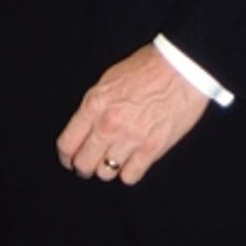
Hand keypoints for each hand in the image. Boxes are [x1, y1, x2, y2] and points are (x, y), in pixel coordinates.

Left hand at [56, 44, 209, 185]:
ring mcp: (130, 139)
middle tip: (88, 164)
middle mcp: (109, 124)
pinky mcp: (152, 149)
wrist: (180, 68)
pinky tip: (131, 162)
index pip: (67, 143)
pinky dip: (128, 173)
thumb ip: (94, 106)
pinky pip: (130, 177)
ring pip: (105, 173)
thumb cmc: (146, 68)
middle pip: (83, 163)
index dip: (65, 156)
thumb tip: (85, 126)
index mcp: (94, 104)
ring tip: (112, 161)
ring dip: (106, 169)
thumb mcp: (108, 80)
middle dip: (83, 167)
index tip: (69, 159)